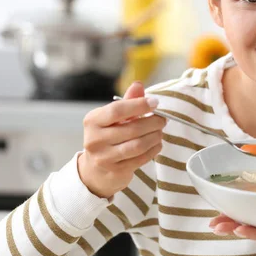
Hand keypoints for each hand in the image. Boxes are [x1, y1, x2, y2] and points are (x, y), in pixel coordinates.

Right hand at [77, 81, 165, 198]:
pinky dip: (153, 150)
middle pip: (131, 128)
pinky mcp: (115, 170)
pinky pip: (141, 159)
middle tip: (163, 119)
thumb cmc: (108, 135)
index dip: (139, 105)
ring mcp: (104, 157)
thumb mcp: (114, 117)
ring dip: (155, 136)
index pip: (117, 110)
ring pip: (138, 145)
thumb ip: (128, 101)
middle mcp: (94, 139)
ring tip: (160, 131)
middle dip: (153, 122)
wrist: (96, 168)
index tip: (155, 102)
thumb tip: (138, 85)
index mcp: (93, 120)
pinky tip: (157, 144)